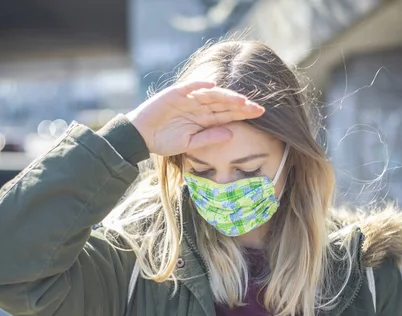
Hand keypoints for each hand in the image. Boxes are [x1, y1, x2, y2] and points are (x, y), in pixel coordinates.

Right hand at [126, 81, 264, 155]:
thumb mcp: (189, 144)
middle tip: (259, 107)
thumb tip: (231, 134)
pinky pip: (190, 87)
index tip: (261, 114)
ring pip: (212, 94)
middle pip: (224, 103)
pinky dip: (200, 85)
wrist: (140, 136)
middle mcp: (199, 106)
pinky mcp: (175, 93)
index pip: (227, 114)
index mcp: (204, 118)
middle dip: (241, 105)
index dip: (243, 113)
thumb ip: (209, 138)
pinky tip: (212, 85)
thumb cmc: (163, 141)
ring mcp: (188, 99)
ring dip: (227, 96)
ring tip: (242, 100)